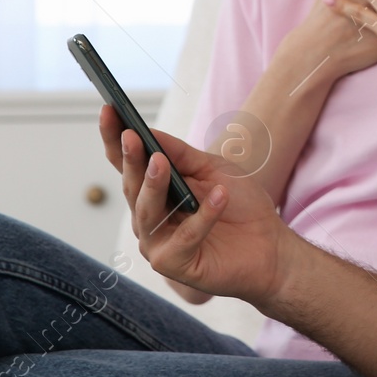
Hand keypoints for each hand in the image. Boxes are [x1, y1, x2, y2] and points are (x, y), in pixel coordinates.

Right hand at [98, 105, 291, 302]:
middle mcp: (149, 219)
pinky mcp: (176, 265)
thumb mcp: (212, 169)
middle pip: (133, 187)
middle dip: (131, 160)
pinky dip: (203, 216)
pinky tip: (219, 196)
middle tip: (131, 136)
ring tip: (160, 161)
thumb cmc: (240, 205)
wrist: (270, 244)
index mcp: (154, 193)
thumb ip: (180, 154)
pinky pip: (185, 238)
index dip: (113, 139)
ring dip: (154, 185)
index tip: (107, 110)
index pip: (126, 165)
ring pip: (147, 213)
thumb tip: (148, 132)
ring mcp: (158, 244)